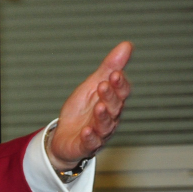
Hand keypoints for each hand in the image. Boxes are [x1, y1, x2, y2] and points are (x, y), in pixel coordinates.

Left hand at [48, 41, 132, 170]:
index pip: (122, 92)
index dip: (119, 84)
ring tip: (99, 107)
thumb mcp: (93, 85)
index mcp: (113, 102)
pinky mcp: (86, 146)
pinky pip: (90, 143)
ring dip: (103, 116)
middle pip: (115, 107)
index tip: (115, 73)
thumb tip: (127, 45)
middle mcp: (110, 118)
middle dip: (110, 96)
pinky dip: (89, 137)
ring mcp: (99, 133)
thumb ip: (109, 67)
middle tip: (103, 85)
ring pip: (105, 125)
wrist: (65, 136)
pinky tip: (86, 131)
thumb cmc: (82, 110)